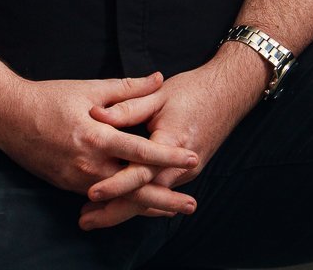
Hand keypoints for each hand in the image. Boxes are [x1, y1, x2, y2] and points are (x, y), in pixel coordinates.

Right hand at [0, 72, 199, 204]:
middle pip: (135, 188)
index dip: (168, 157)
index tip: (192, 159)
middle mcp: (90, 165)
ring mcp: (78, 180)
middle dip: (165, 199)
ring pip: (119, 198)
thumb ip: (127, 88)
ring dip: (147, 205)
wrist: (9, 117)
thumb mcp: (89, 88)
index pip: (141, 152)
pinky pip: (102, 198)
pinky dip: (122, 202)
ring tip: (172, 211)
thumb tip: (158, 78)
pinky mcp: (68, 185)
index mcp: (98, 138)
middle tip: (192, 205)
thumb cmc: (50, 98)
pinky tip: (137, 206)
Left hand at [79, 50, 265, 229]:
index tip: (92, 193)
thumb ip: (128, 106)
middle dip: (114, 211)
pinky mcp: (185, 173)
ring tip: (93, 217)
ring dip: (123, 208)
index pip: (140, 173)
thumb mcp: (159, 95)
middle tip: (84, 220)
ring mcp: (185, 174)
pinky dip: (138, 201)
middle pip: (144, 197)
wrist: (228, 94)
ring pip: (150, 198)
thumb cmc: (193, 91)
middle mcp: (180, 167)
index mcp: (171, 144)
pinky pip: (158, 191)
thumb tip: (96, 114)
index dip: (115, 184)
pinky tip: (120, 206)